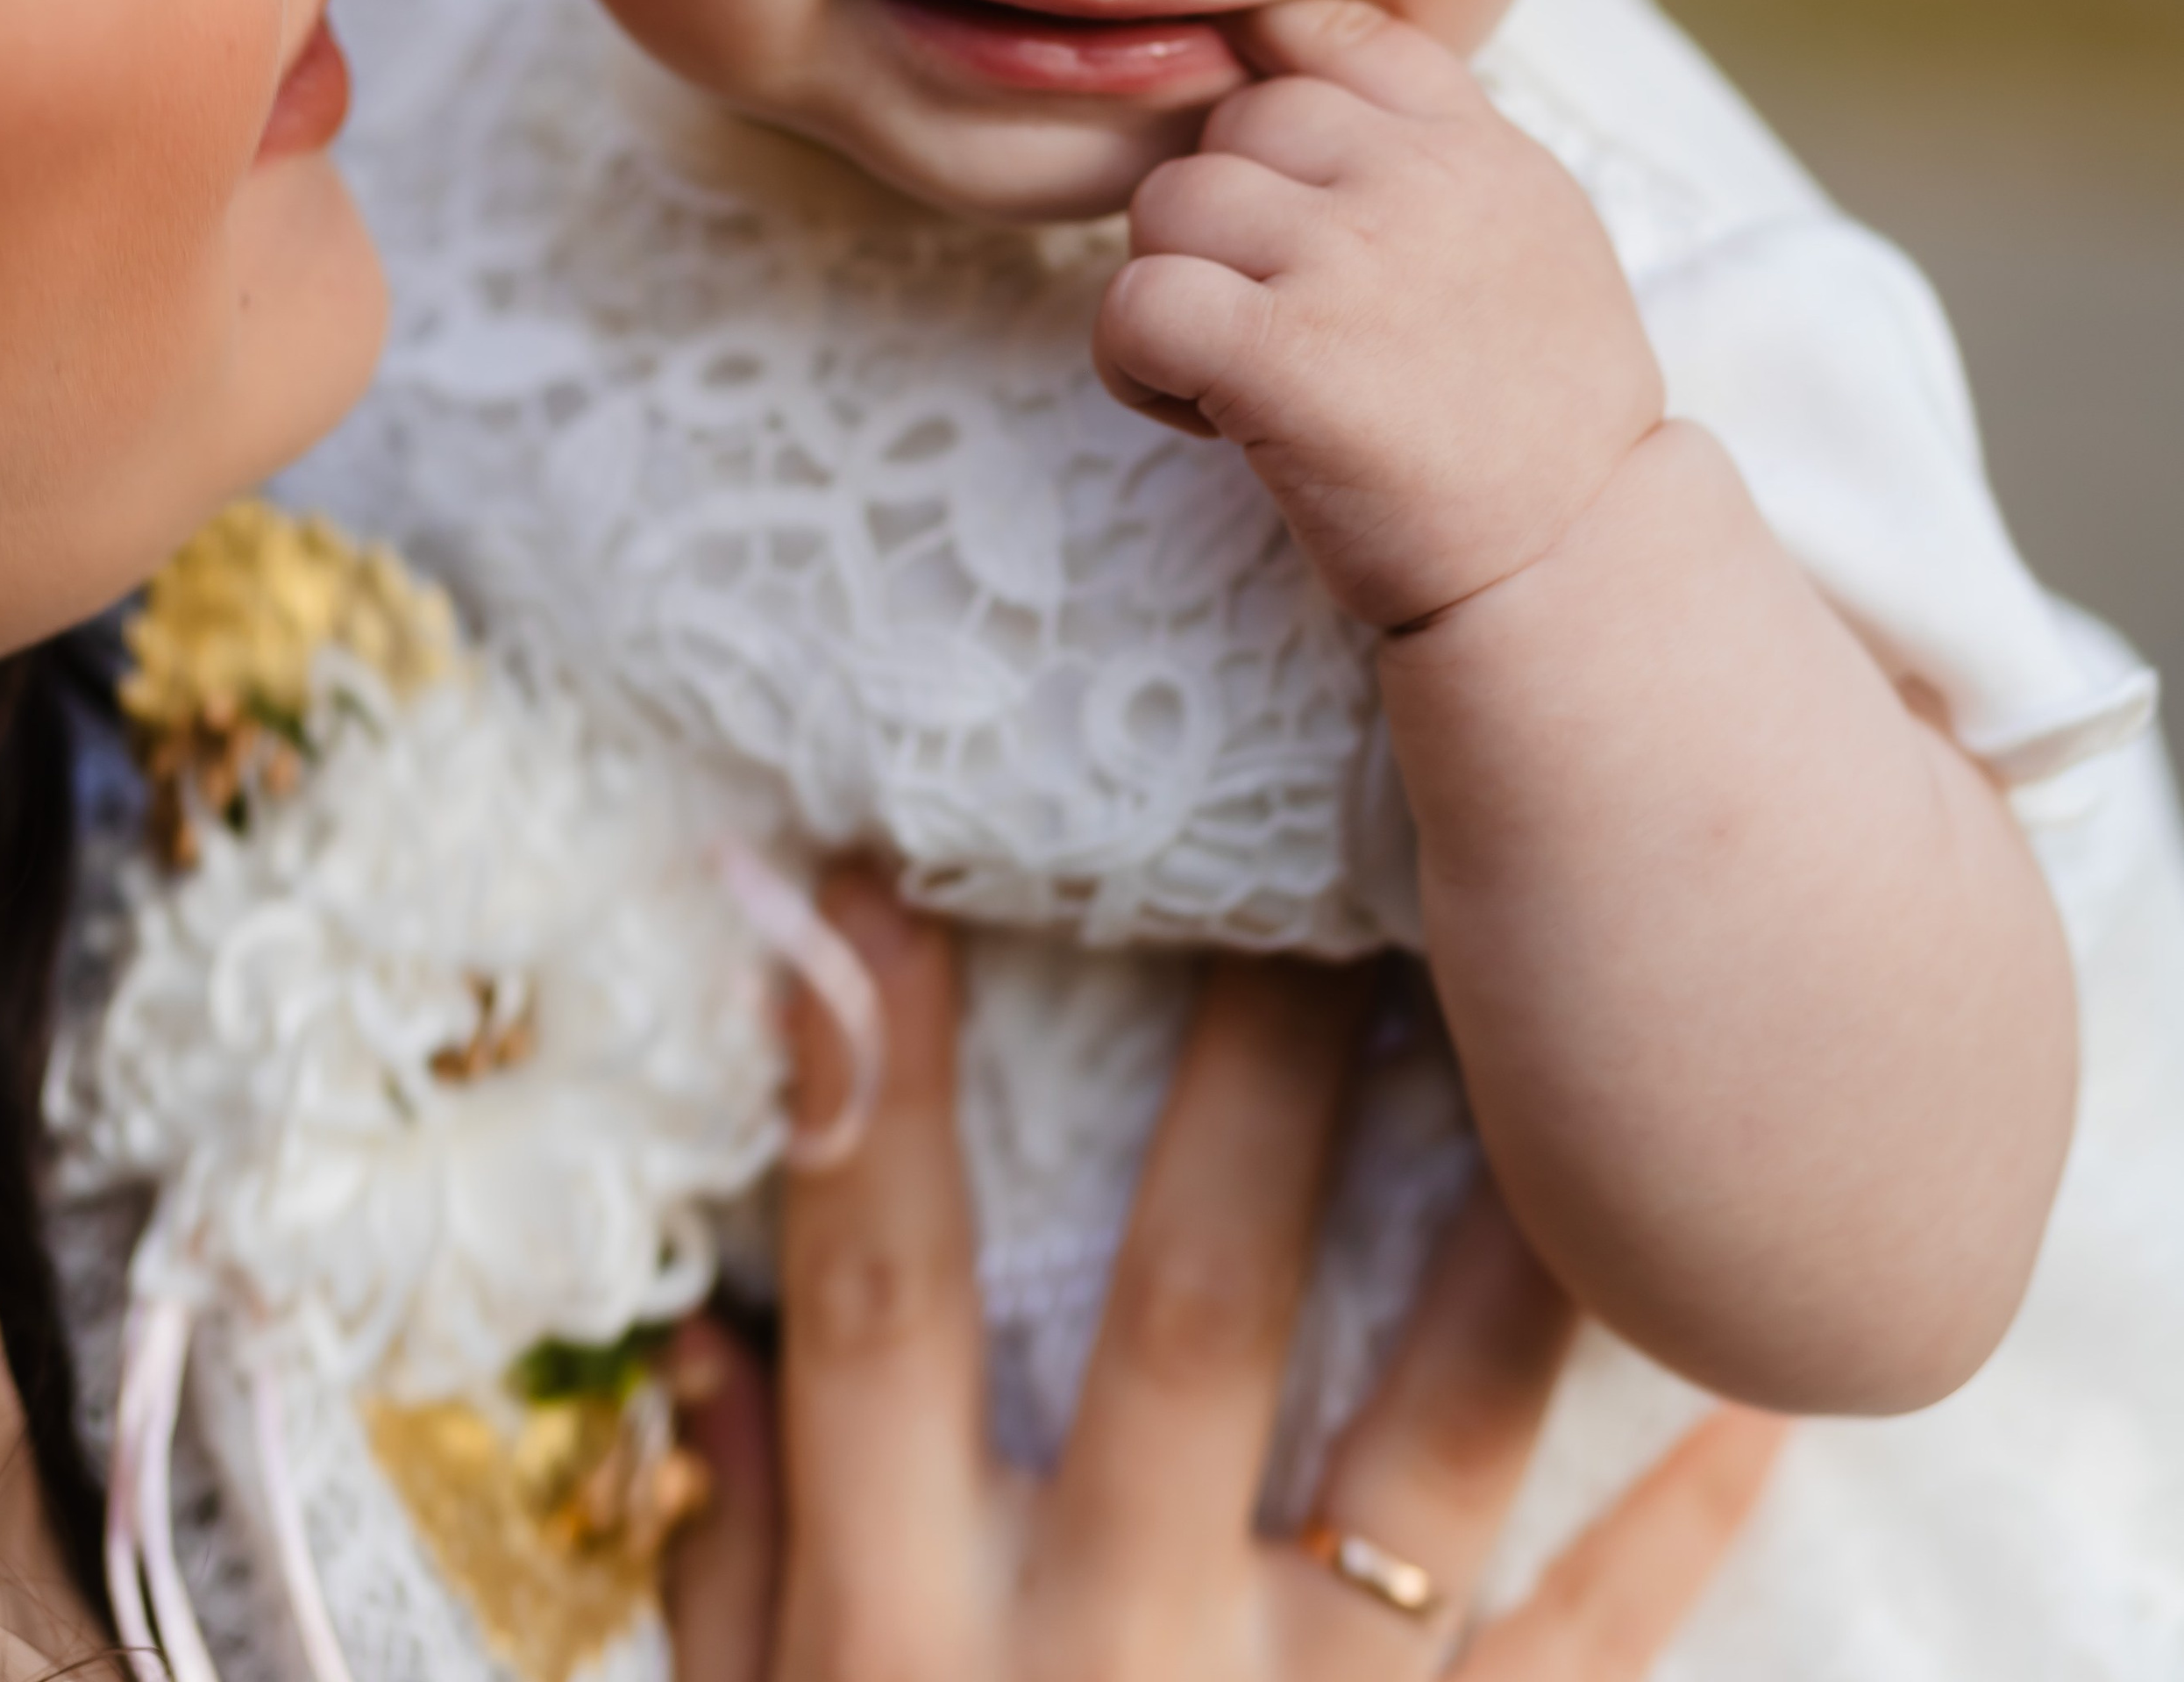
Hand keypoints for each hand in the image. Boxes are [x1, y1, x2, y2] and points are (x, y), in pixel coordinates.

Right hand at [667, 873, 1783, 1679]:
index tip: (858, 881)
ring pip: (1419, 1453)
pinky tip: (1768, 1406)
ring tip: (1580, 1051)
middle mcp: (1102, 1656)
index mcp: (908, 1635)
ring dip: (1505, 1248)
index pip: (873, 1304)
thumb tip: (708, 1344)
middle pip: (1183, 1313)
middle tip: (1314, 875)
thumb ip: (739, 1575)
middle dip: (1247, 1090)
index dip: (858, 1090)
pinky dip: (1676, 1539)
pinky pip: (1573, 1671)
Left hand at [1090, 0, 1664, 630]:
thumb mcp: (1535, 237)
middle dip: (1225, 218)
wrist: (1575, 560)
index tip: (1284, 197)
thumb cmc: (1537, 419)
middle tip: (1271, 318)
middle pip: (1232, 118)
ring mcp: (1348, 256)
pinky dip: (1135, 363)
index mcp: (1476, 142)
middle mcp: (1414, 177)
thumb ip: (1441, 152)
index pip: (1331, 29)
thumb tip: (1310, 74)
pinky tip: (1199, 414)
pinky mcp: (1281, 351)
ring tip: (1239, 373)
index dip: (1273, 96)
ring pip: (1167, 201)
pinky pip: (1136, 302)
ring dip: (1175, 287)